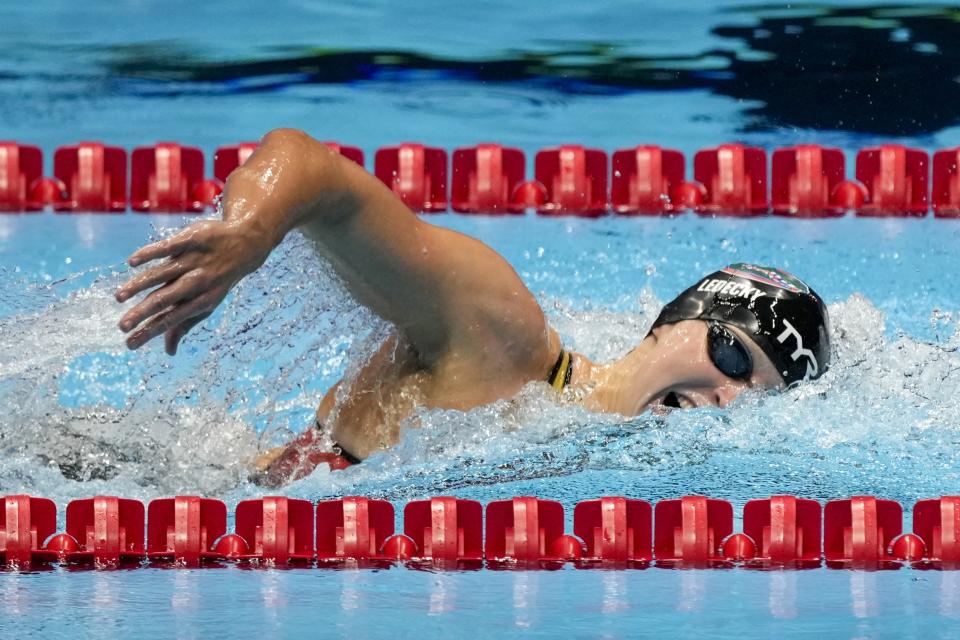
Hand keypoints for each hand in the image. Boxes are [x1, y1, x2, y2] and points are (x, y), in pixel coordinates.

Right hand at [115, 219, 272, 353]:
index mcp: (201, 301)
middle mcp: (197, 282)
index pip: (171, 319)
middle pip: (165, 299)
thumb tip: (169, 353)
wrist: (246, 245)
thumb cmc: (218, 281)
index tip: (129, 343)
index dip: (150, 332)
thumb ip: (184, 325)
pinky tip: (132, 262)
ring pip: (162, 273)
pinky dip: (149, 253)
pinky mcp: (191, 239)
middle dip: (142, 314)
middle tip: (121, 326)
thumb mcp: (207, 304)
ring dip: (139, 285)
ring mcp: (194, 260)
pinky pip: (167, 246)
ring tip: (119, 297)